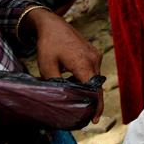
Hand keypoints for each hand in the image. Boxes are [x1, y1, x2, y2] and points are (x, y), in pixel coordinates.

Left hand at [27, 8, 102, 122]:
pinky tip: (76, 83)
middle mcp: (93, 59)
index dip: (96, 105)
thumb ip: (55, 83)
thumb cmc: (49, 44)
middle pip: (96, 85)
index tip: (94, 119)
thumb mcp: (46, 66)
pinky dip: (87, 79)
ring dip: (88, 88)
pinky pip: (94, 70)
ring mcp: (95, 55)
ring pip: (95, 78)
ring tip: (78, 99)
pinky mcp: (93, 53)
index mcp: (83, 63)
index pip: (94, 89)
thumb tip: (60, 98)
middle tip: (84, 114)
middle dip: (92, 100)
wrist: (53, 25)